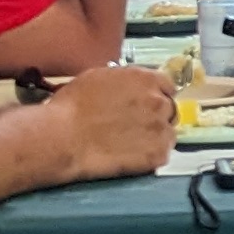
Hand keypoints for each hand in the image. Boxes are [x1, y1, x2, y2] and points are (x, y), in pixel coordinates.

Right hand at [43, 65, 179, 185]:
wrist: (65, 137)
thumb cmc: (73, 106)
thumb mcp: (100, 77)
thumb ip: (124, 81)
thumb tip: (129, 88)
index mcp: (146, 79)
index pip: (167, 86)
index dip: (157, 96)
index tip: (148, 104)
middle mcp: (159, 101)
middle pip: (169, 109)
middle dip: (156, 116)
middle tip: (136, 126)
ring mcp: (161, 129)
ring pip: (168, 133)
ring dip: (155, 137)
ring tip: (132, 144)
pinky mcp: (157, 154)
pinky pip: (162, 155)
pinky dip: (151, 156)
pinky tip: (133, 157)